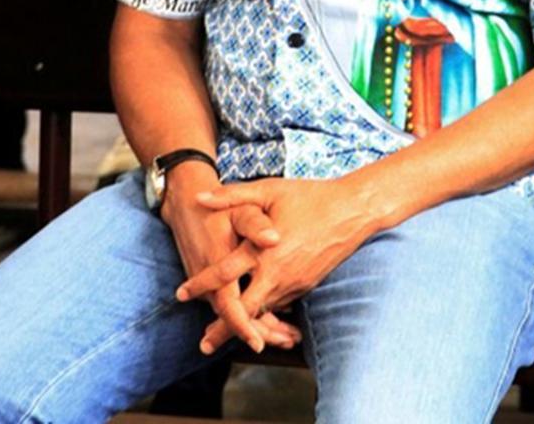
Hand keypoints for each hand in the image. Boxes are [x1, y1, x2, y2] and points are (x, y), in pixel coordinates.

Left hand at [176, 177, 375, 352]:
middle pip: (245, 310)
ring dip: (245, 324)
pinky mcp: (307, 286)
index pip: (225, 274)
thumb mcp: (268, 190)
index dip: (201, 285)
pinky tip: (256, 319)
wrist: (353, 210)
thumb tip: (199, 196)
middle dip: (223, 329)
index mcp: (264, 249)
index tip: (180, 294)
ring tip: (222, 335)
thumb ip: (232, 196)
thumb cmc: (309, 196)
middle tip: (204, 344)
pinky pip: (281, 305)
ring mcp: (295, 283)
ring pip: (265, 312)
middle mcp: (279, 273)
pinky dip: (266, 314)